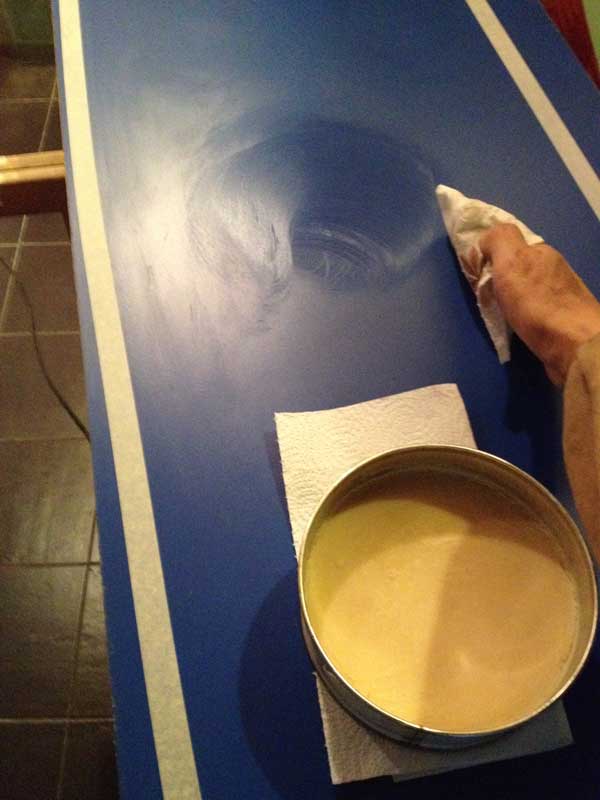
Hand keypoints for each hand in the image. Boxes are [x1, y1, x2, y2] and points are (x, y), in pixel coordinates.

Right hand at [480, 224, 599, 384]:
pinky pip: (532, 309)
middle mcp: (552, 269)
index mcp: (540, 252)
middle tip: (482, 295)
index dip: (488, 254)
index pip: (509, 243)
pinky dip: (519, 314)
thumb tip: (485, 241)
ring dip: (508, 297)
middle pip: (516, 266)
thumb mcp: (512, 260)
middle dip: (497, 277)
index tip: (475, 273)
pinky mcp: (560, 320)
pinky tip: (514, 325)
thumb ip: (498, 240)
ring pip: (524, 289)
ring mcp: (559, 295)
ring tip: (495, 313)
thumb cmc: (537, 303)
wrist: (573, 345)